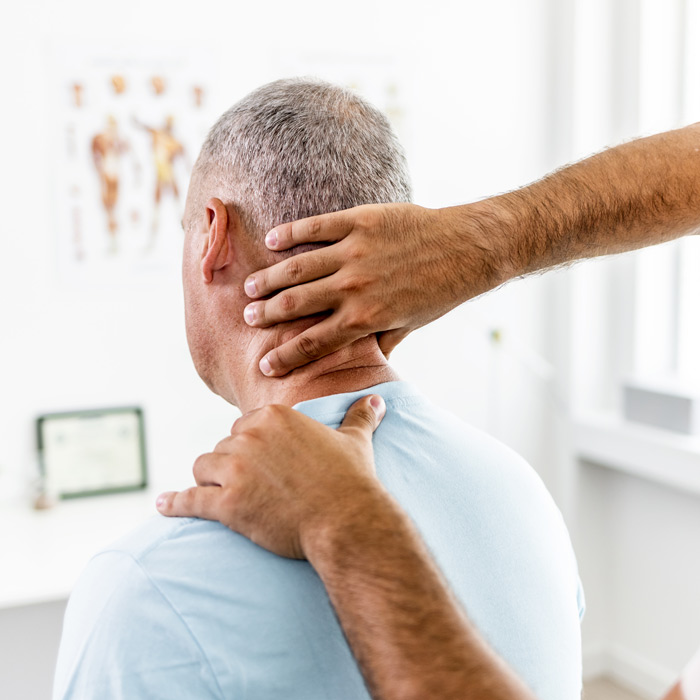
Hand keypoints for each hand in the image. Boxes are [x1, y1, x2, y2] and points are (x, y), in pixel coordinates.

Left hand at [156, 395, 386, 559]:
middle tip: (250, 486)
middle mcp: (250, 436)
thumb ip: (360, 417)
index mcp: (275, 416)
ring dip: (210, 480)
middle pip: (223, 445)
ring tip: (222, 495)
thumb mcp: (355, 442)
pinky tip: (163, 504)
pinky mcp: (227, 503)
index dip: (251, 447)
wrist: (348, 521)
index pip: (245, 425)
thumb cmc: (352, 481)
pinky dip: (175, 503)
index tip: (262, 463)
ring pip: (205, 467)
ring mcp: (236, 469)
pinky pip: (190, 500)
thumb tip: (378, 399)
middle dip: (232, 464)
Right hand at [243, 202, 506, 376]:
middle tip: (248, 318)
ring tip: (249, 286)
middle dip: (266, 315)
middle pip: (294, 305)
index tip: (265, 365)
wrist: (467, 249)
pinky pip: (316, 227)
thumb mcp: (409, 326)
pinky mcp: (361, 221)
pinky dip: (290, 234)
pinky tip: (272, 241)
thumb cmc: (438, 291)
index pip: (313, 343)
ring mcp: (355, 252)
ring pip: (297, 267)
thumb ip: (379, 344)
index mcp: (365, 318)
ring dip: (269, 278)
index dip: (285, 357)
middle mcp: (354, 287)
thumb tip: (359, 367)